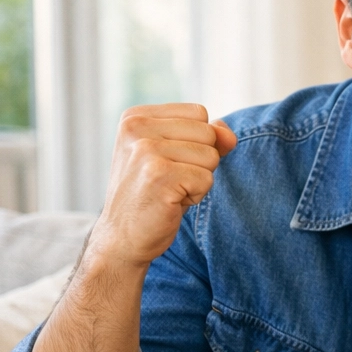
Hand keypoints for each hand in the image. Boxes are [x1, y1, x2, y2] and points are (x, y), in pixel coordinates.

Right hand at [90, 104, 236, 269]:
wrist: (122, 237)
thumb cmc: (152, 195)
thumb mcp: (176, 157)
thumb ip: (207, 137)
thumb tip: (230, 135)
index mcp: (136, 116)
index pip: (199, 113)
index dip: (197, 143)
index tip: (167, 163)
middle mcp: (136, 127)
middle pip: (208, 133)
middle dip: (200, 162)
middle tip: (169, 181)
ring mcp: (146, 150)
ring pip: (211, 156)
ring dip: (198, 180)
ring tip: (168, 191)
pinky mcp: (159, 174)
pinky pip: (206, 179)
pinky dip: (195, 196)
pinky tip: (169, 203)